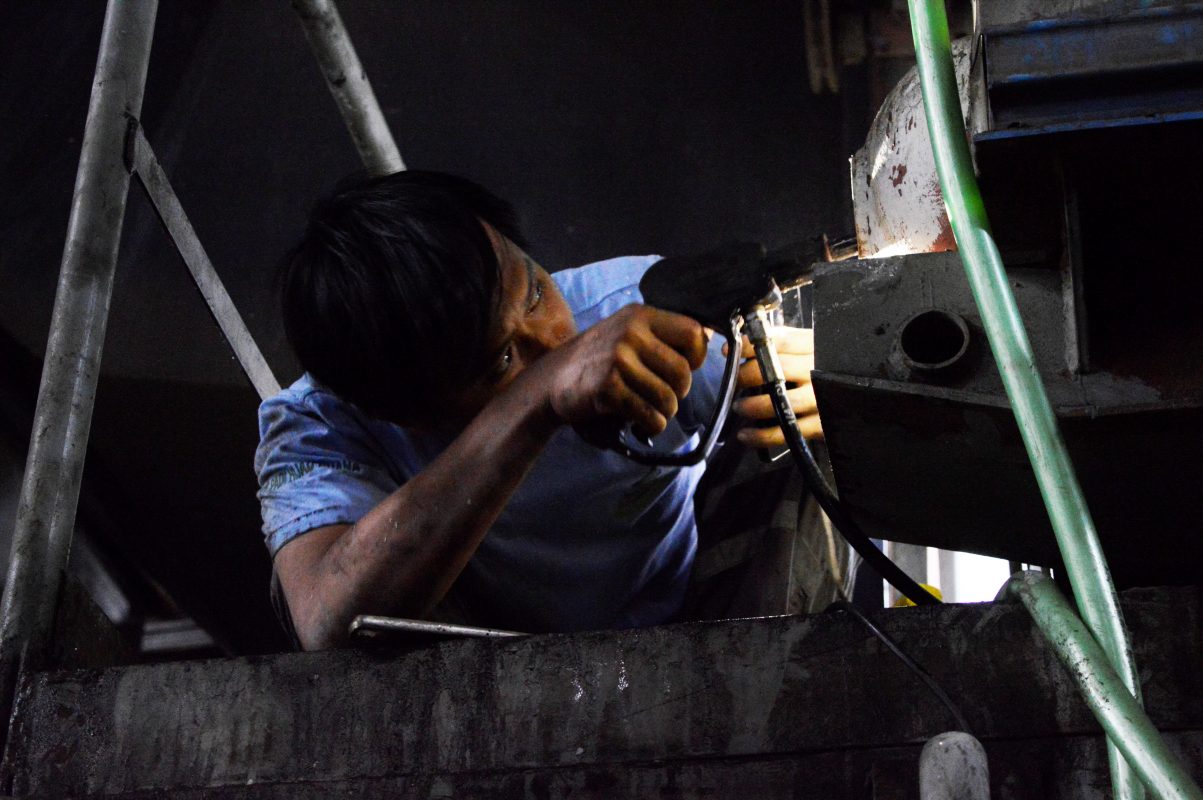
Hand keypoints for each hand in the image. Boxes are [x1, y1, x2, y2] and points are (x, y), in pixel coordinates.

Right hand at [534, 304, 708, 436]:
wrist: (555, 378)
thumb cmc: (600, 357)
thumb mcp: (629, 332)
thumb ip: (664, 334)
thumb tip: (710, 335)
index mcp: (641, 316)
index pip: (693, 332)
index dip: (697, 356)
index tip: (684, 367)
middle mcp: (631, 333)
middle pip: (683, 371)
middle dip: (679, 392)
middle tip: (664, 396)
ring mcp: (618, 360)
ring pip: (668, 398)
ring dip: (664, 413)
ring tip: (651, 411)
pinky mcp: (608, 388)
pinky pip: (649, 415)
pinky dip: (651, 425)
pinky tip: (642, 423)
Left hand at [730, 325, 822, 445]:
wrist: (860, 393)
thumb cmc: (824, 368)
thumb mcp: (809, 348)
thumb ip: (782, 342)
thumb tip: (744, 338)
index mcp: (816, 346)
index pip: (781, 342)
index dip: (752, 345)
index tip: (730, 349)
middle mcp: (820, 370)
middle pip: (779, 368)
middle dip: (748, 375)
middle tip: (735, 381)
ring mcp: (822, 398)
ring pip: (783, 401)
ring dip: (754, 405)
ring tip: (739, 407)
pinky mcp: (822, 424)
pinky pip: (788, 431)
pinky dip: (763, 435)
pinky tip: (745, 435)